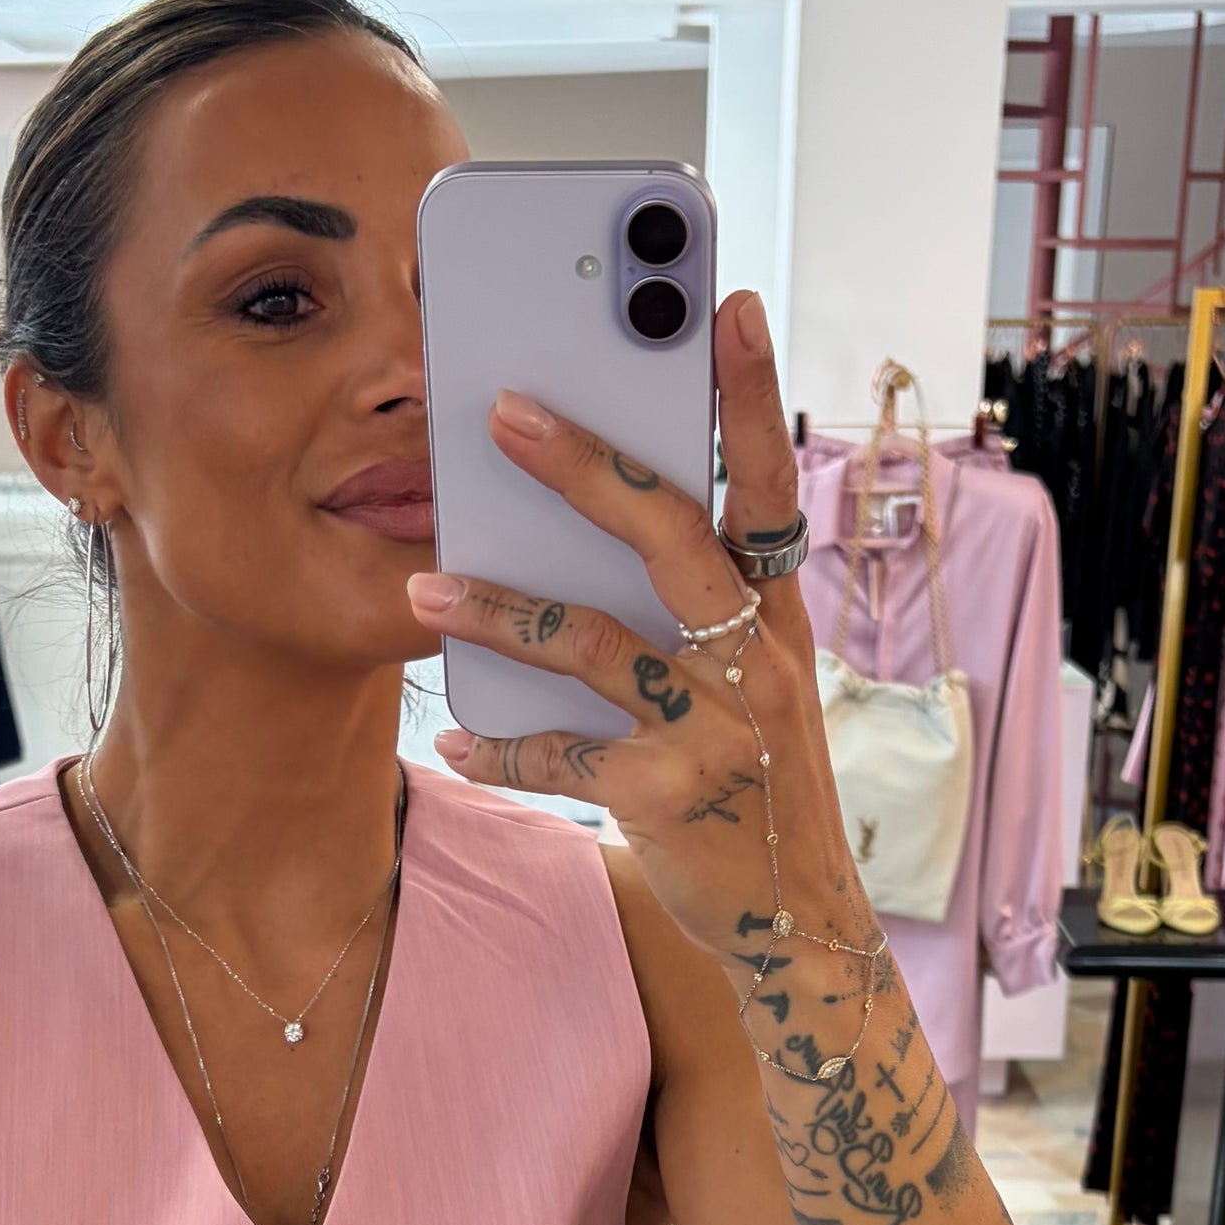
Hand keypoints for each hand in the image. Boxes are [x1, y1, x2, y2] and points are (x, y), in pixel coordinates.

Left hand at [404, 288, 857, 963]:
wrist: (797, 919)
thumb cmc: (756, 782)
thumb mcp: (754, 683)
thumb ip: (697, 609)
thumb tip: (594, 527)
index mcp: (776, 616)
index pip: (767, 486)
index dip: (752, 398)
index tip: (730, 306)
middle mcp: (757, 660)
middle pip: (671, 537)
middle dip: (587, 467)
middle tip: (503, 412)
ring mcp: (714, 727)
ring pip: (594, 643)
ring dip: (501, 610)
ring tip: (426, 584)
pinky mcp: (666, 793)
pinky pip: (563, 756)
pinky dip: (503, 747)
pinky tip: (454, 741)